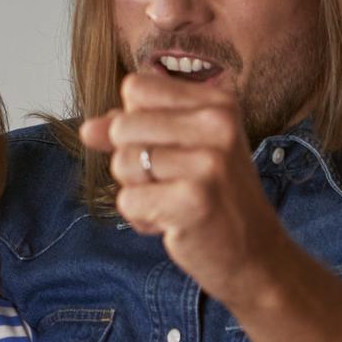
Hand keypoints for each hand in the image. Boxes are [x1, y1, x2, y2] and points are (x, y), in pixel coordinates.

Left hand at [82, 71, 292, 310]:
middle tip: (172, 181)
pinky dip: (141, 218)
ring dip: (138, 191)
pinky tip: (175, 222)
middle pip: (122, 126)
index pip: (136, 87)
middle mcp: (217, 125)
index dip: (134, 121)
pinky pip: (128, 200)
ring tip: (175, 201)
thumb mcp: (180, 149)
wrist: (254, 253)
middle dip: (132, 160)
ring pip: (122, 163)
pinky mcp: (194, 200)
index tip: (165, 147)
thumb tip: (87, 130)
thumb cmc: (213, 196)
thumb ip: (131, 131)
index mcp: (217, 102)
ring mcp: (208, 162)